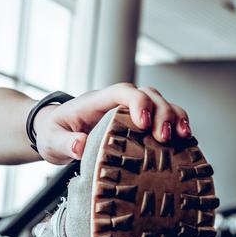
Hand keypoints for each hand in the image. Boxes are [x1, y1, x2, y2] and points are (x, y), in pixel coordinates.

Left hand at [33, 82, 192, 164]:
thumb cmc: (52, 134)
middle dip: (162, 112)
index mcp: (95, 102)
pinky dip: (175, 128)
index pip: (122, 91)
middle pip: (148, 95)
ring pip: (160, 104)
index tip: (144, 123)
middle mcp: (115, 103)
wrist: (52, 134)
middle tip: (165, 137)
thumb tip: (80, 145)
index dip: (138, 102)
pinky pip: (161, 120)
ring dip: (175, 117)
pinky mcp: (135, 126)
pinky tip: (184, 144)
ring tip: (184, 137)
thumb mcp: (51, 141)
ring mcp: (128, 112)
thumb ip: (64, 143)